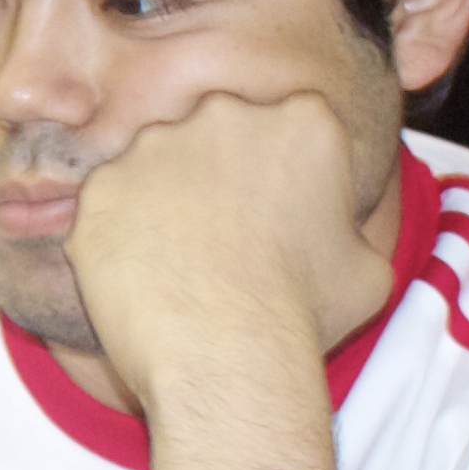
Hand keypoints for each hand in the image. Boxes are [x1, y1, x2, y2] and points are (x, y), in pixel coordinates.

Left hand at [63, 89, 385, 420]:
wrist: (225, 354)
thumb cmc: (305, 314)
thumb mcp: (366, 265)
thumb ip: (344, 225)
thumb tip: (333, 232)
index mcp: (303, 121)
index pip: (286, 128)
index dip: (277, 174)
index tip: (271, 214)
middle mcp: (225, 115)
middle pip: (216, 134)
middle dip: (215, 176)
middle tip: (219, 238)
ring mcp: (154, 146)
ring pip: (156, 163)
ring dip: (162, 201)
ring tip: (177, 262)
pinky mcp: (102, 185)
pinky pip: (108, 203)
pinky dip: (117, 233)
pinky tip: (139, 275)